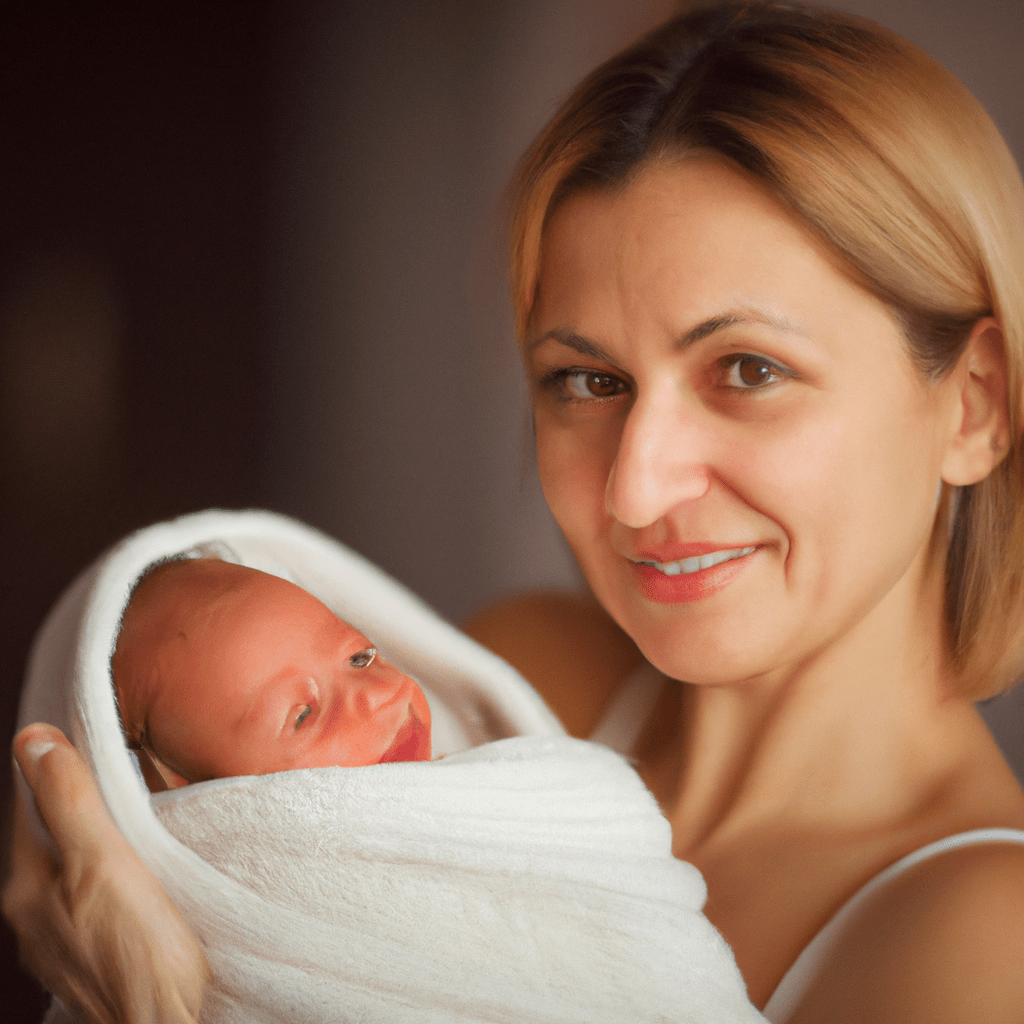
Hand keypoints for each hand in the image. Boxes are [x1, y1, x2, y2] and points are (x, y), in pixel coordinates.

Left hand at [3, 724, 208, 1022]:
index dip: (57, 768)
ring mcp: (58, 940)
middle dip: (80, 804)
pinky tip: (139, 874)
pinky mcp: (89, 957)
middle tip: (122, 772)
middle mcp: (30, 915)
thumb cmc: (138, 951)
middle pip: (50, 838)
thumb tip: (33, 740)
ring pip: (70, 869)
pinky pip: (90, 899)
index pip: (29, 806)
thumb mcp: (104, 859)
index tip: (88, 741)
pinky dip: (110, 874)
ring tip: (136, 818)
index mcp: (25, 886)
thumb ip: (69, 801)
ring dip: (97, 840)